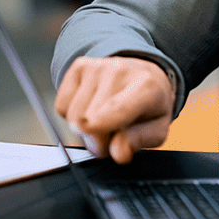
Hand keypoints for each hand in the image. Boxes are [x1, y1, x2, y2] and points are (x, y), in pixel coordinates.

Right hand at [54, 56, 174, 163]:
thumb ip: (140, 141)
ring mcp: (98, 66)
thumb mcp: (157, 128)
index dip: (101, 124)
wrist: (143, 73)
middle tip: (110, 137)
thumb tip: (117, 152)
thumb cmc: (149, 104)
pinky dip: (70, 114)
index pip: (117, 107)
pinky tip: (90, 107)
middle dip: (95, 139)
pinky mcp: (79, 66)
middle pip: (88, 118)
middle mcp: (120, 71)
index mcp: (147, 86)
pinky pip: (61, 105)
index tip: (92, 135)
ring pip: (72, 114)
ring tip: (102, 121)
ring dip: (83, 129)